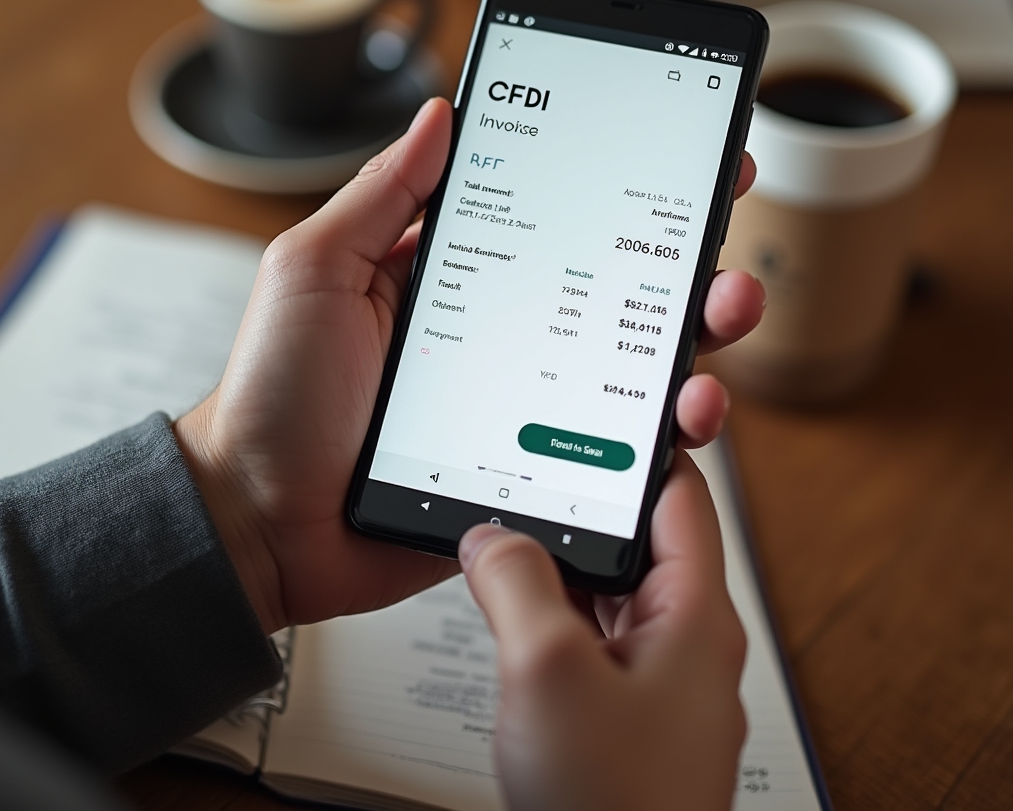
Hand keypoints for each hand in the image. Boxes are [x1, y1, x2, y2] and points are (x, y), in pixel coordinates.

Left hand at [175, 98, 762, 633]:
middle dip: (682, 265)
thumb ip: (382, 195)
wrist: (260, 520)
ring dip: (693, 343)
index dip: (619, 193)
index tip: (682, 162)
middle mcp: (505, 338)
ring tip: (723, 317)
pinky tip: (684, 416)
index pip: (557, 224)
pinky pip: (611, 454)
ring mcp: (524, 408)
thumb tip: (443, 113)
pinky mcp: (532, 471)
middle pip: (612, 295)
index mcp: (461, 280)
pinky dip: (662, 438)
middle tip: (721, 238)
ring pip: (629, 372)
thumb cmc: (274, 392)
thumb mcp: (314, 269)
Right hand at [460, 451, 746, 810]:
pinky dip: (554, 613)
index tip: (599, 413)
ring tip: (510, 529)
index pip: (681, 497)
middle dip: (584, 507)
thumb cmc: (610, 809)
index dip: (643, 447)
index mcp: (695, 617)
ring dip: (562, 563)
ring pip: (612, 592)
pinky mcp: (625, 714)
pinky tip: (512, 606)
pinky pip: (593, 639)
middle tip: (532, 469)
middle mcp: (686, 642)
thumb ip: (516, 582)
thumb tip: (488, 535)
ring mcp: (657, 681)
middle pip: (641, 542)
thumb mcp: (546, 671)